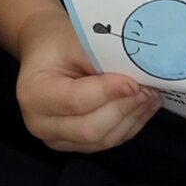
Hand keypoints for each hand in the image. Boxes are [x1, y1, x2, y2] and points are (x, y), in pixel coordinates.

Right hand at [17, 22, 160, 153]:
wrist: (45, 51)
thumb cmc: (58, 42)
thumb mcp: (74, 40)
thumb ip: (101, 59)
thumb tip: (136, 78)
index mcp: (33, 94)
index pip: (76, 101)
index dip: (108, 93)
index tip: (134, 82)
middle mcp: (40, 123)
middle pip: (91, 128)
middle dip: (124, 109)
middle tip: (147, 89)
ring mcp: (57, 139)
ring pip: (104, 139)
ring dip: (132, 118)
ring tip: (151, 96)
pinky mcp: (76, 145)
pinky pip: (108, 141)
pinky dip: (129, 125)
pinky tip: (143, 107)